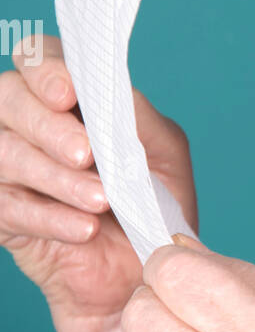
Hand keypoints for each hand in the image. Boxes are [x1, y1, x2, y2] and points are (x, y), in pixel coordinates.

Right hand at [0, 35, 197, 331]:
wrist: (145, 273)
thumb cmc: (154, 203)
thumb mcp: (162, 153)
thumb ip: (137, 117)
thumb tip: (110, 93)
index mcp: (67, 97)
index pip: (37, 58)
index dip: (45, 69)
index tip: (68, 95)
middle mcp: (28, 123)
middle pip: (9, 98)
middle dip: (49, 127)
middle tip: (86, 155)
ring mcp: (8, 167)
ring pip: (5, 153)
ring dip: (56, 178)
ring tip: (100, 202)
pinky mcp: (2, 214)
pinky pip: (6, 206)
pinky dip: (49, 217)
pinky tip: (85, 230)